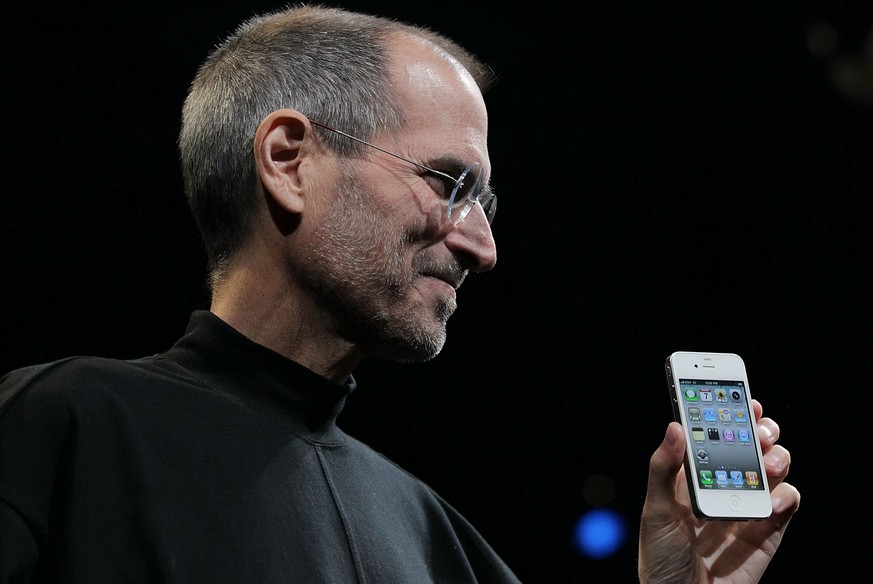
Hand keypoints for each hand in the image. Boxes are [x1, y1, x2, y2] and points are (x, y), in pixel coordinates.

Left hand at [638, 399, 799, 583]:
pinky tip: (770, 500)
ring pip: (772, 469)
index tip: (738, 395)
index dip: (728, 414)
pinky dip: (785, 496)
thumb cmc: (660, 559)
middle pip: (750, 446)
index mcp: (692, 476)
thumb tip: (674, 426)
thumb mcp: (655, 510)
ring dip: (775, 457)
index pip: (714, 436)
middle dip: (759, 430)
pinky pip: (785, 503)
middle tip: (758, 427)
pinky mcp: (766, 532)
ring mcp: (746, 507)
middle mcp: (722, 486)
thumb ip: (663, 468)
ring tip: (766, 462)